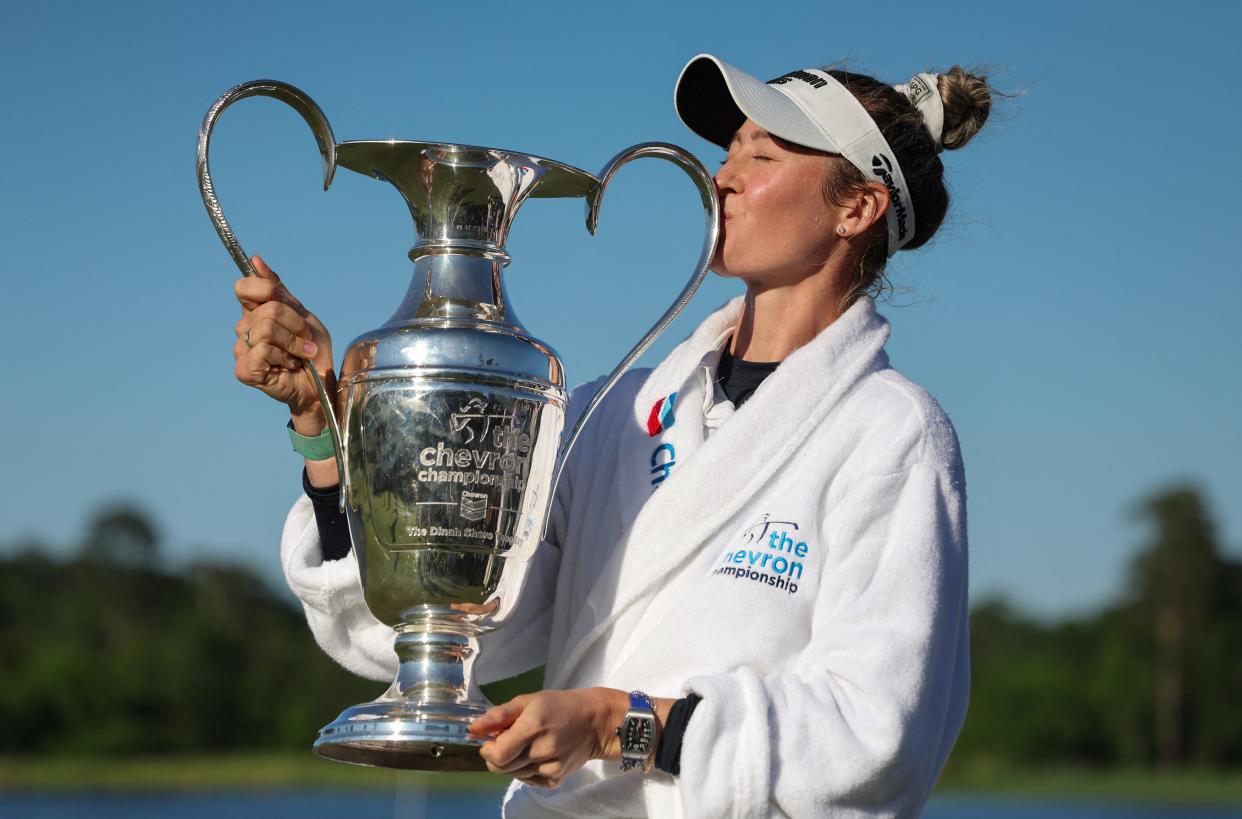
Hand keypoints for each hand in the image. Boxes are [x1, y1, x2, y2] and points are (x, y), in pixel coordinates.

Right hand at [232, 255, 334, 421]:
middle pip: (267, 308)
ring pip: (266, 328)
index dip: (265, 289)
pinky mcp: (244, 369)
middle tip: (304, 340)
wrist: (321, 382)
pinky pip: (263, 350)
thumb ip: (278, 290)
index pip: (245, 286)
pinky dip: (285, 357)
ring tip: (299, 355)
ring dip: (293, 343)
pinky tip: (289, 366)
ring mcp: (241, 350)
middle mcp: (243, 329)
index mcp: (255, 313)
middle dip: (295, 324)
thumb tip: (255, 259)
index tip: (285, 302)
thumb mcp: (302, 314)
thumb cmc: (312, 350)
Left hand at [469, 688, 625, 787]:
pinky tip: (535, 755)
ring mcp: (550, 769)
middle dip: (497, 755)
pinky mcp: (555, 780)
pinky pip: (527, 780)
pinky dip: (524, 769)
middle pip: (501, 767)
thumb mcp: (529, 700)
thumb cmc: (560, 706)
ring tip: (525, 745)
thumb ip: (499, 715)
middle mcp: (542, 751)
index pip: (498, 753)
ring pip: (512, 774)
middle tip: (508, 740)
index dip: (488, 748)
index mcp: (534, 726)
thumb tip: (472, 729)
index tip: (491, 739)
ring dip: (511, 762)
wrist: (595, 723)